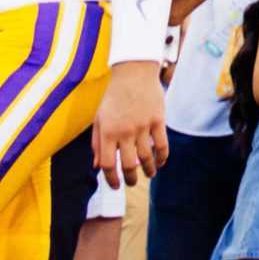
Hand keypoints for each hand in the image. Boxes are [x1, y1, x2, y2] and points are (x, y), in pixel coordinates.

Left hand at [92, 62, 167, 184]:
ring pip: (146, 157)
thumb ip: (96, 143)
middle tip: (132, 183)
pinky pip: (162, 144)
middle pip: (128, 164)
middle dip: (131, 179)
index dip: (111, 180)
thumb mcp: (99, 119)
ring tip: (149, 175)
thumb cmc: (113, 97)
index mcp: (107, 133)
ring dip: (148, 171)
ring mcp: (143, 126)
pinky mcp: (158, 120)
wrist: (133, 73)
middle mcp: (124, 132)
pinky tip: (161, 162)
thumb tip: (97, 166)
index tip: (116, 186)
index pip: (108, 165)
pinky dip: (162, 157)